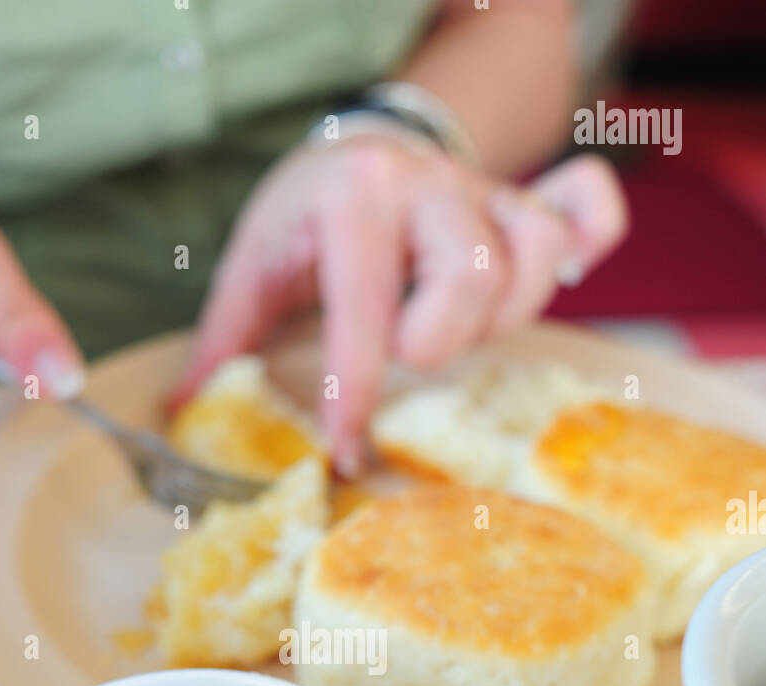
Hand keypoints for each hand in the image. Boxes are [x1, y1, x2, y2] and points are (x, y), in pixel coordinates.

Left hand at [172, 137, 627, 474]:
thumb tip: (186, 414)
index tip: (346, 452)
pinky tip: (550, 279)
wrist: (359, 142)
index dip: (356, 391)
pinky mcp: (528, 204)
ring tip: (454, 328)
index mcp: (353, 195)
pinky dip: (590, 242)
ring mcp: (487, 192)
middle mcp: (429, 185)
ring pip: (535, 257)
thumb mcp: (255, 264)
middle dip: (441, 338)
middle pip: (475, 274)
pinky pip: (590, 213)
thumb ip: (228, 338)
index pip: (363, 307)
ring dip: (502, 317)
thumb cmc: (307, 215)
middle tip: (410, 352)